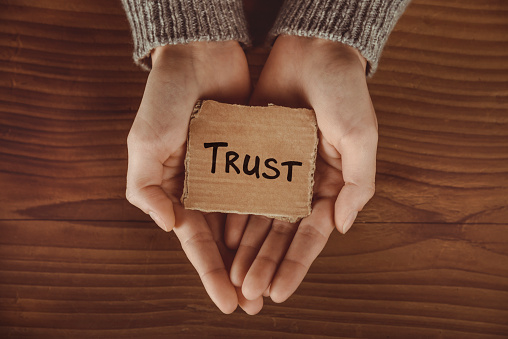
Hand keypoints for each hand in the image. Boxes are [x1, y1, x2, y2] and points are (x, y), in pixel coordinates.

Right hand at [126, 41, 261, 313]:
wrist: (199, 55)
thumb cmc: (165, 97)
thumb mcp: (144, 142)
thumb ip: (147, 188)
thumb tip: (170, 227)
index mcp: (179, 190)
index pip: (197, 241)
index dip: (210, 273)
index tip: (227, 303)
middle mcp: (208, 187)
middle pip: (226, 240)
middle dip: (239, 273)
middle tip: (255, 303)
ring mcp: (234, 173)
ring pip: (250, 222)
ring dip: (260, 252)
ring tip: (274, 281)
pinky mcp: (256, 156)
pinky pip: (268, 190)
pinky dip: (275, 214)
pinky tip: (287, 237)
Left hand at [226, 35, 377, 302]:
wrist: (312, 49)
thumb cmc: (344, 90)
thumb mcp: (361, 136)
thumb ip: (358, 184)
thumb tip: (341, 227)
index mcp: (330, 183)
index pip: (311, 234)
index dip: (296, 264)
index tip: (280, 292)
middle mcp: (302, 182)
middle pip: (281, 233)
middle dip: (266, 264)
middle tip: (249, 293)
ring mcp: (277, 170)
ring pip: (259, 217)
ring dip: (247, 248)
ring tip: (234, 276)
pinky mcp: (254, 154)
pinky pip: (241, 188)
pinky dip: (233, 213)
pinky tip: (223, 236)